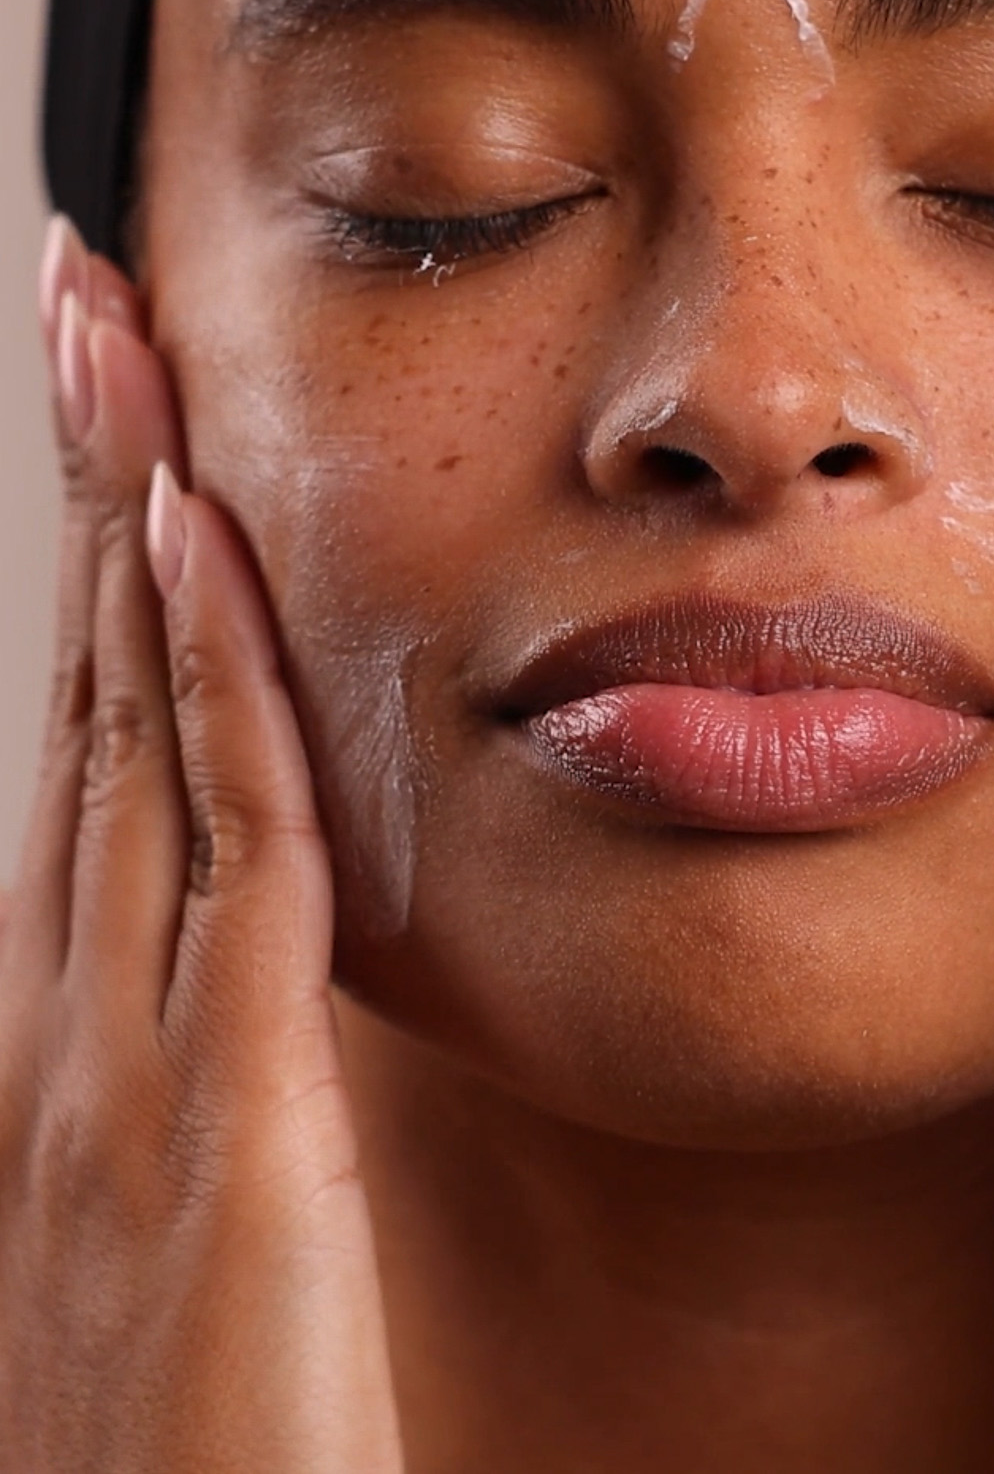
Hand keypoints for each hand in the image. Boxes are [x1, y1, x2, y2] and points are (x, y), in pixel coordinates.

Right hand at [0, 221, 404, 1472]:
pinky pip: (227, 859)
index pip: (104, 750)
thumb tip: (231, 920)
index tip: (128, 430)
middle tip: (91, 312)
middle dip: (94, 494)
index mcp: (84, 1036)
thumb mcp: (187, 1210)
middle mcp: (80, 1019)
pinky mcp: (223, 1128)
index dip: (109, 577)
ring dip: (132, 536)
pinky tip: (199, 560)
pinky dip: (206, 695)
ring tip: (123, 355)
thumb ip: (203, 1062)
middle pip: (98, 698)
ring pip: (139, 737)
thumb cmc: (192, 1429)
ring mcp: (129, 1064)